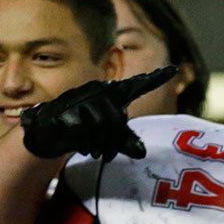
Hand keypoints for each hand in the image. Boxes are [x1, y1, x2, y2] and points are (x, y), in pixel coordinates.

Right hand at [19, 66, 176, 160]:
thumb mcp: (108, 138)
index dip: (155, 79)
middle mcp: (98, 92)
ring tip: (92, 147)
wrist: (49, 131)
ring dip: (98, 144)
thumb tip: (141, 153)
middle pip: (117, 119)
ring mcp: (80, 100)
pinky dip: (84, 144)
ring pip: (101, 126)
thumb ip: (125, 142)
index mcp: (112, 95)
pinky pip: (83, 132)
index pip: (137, 86)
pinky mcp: (65, 111)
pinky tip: (79, 143)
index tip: (173, 69)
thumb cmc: (83, 131)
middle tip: (106, 150)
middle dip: (112, 141)